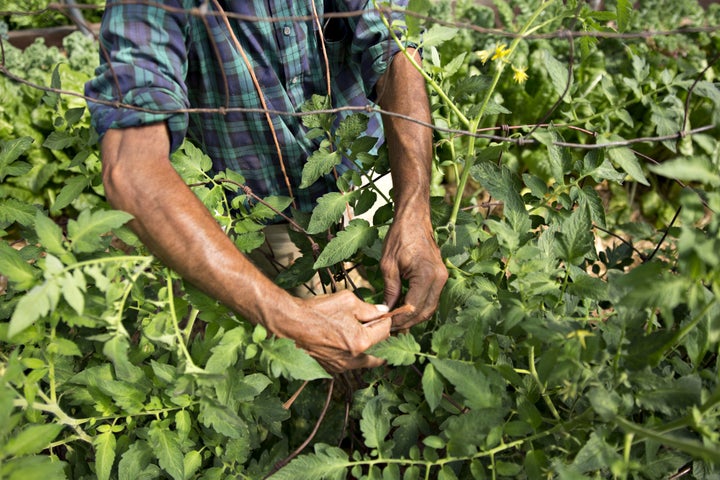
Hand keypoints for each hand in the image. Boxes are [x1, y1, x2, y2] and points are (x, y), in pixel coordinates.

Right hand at [269, 291, 391, 372]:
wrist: (293, 323)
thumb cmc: (319, 311)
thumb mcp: (348, 301)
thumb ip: (369, 308)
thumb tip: (382, 311)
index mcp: (361, 340)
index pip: (385, 330)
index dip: (385, 319)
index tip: (381, 314)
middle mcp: (354, 357)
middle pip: (380, 349)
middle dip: (381, 336)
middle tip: (375, 325)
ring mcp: (343, 365)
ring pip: (367, 360)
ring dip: (370, 349)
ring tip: (364, 335)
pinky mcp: (332, 367)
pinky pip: (352, 363)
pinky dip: (355, 355)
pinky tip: (348, 342)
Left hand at [381, 214, 447, 330]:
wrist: (414, 219)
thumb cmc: (400, 236)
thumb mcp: (388, 264)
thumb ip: (390, 289)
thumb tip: (387, 310)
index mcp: (426, 275)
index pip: (413, 307)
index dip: (399, 319)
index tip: (386, 325)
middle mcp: (439, 279)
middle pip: (425, 312)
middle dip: (408, 323)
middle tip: (391, 329)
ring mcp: (442, 278)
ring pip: (430, 307)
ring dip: (414, 317)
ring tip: (397, 324)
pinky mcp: (440, 276)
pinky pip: (431, 298)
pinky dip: (420, 307)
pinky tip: (406, 311)